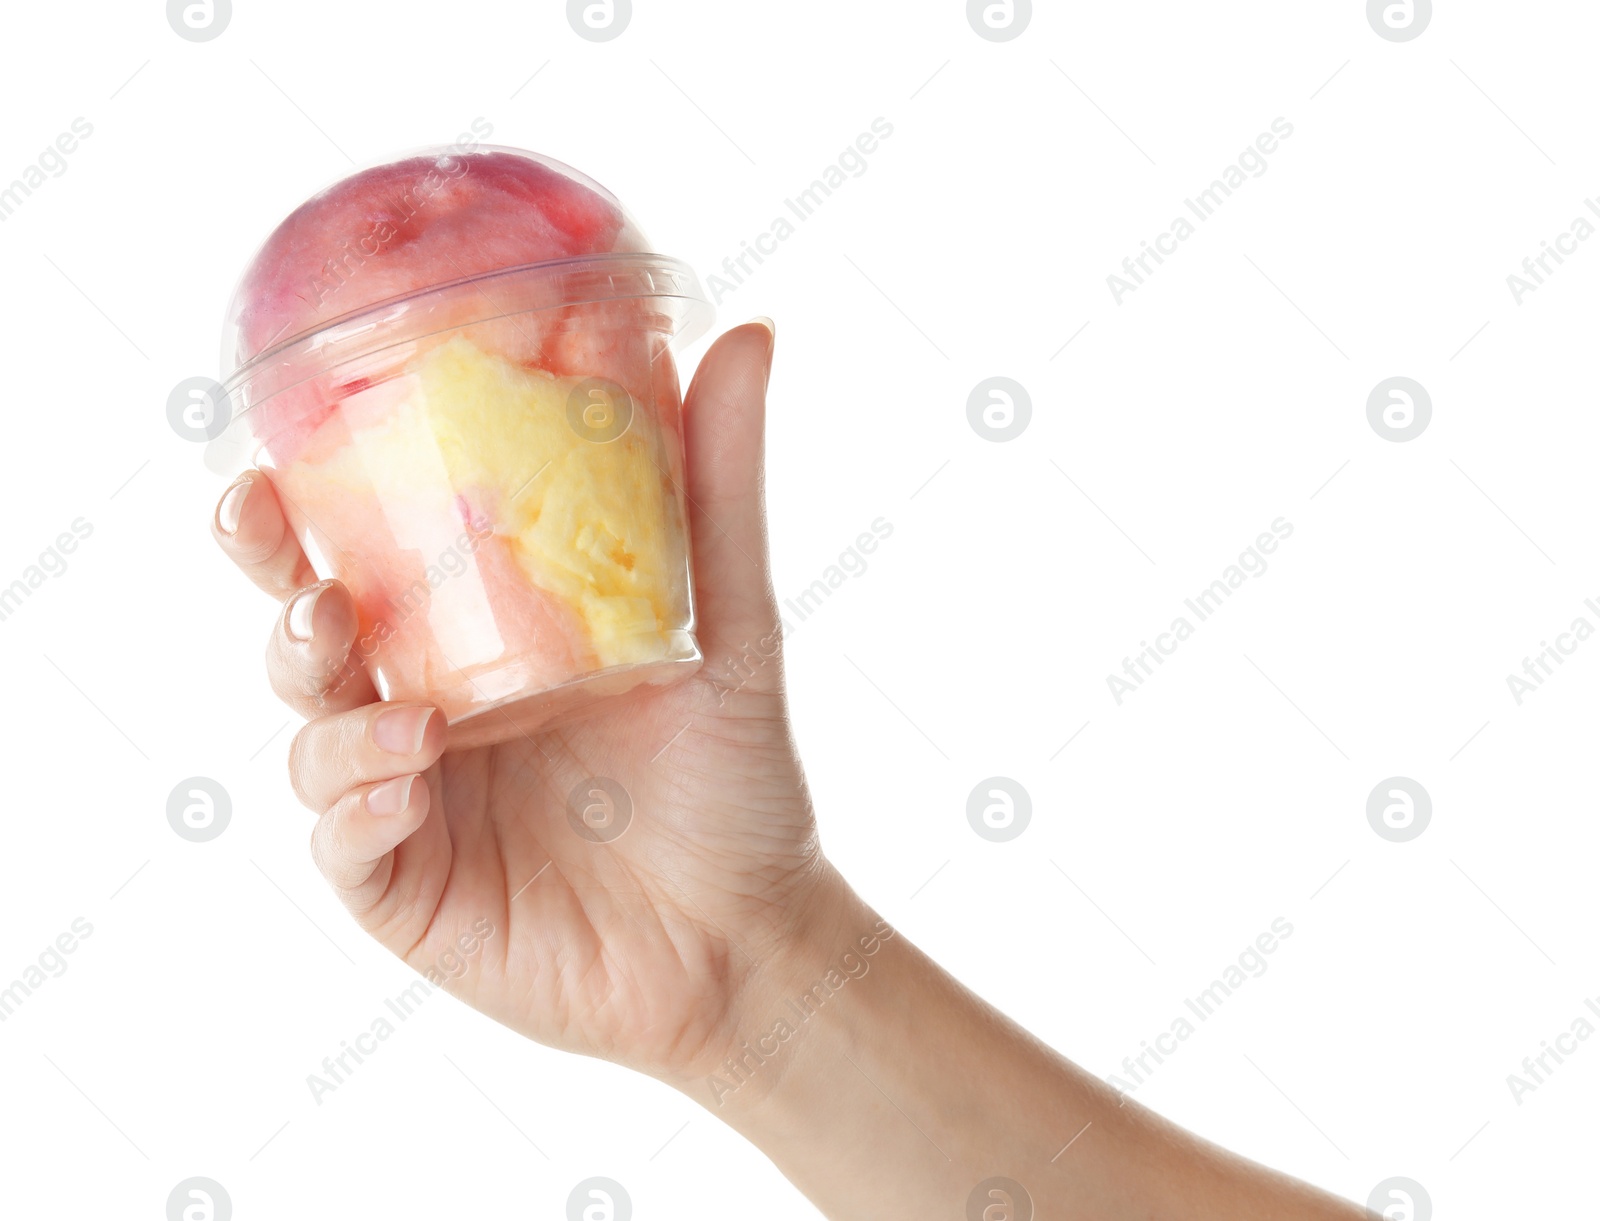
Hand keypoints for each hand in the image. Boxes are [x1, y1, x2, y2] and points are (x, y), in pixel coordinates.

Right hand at [213, 319, 836, 1081]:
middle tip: (262, 517)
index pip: (375, 553)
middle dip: (271, 572)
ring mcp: (409, 798)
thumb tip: (752, 329)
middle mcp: (428, 706)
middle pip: (310, 629)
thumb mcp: (732, 626)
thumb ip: (722, 488)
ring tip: (354, 654)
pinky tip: (402, 773)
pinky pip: (344, 837)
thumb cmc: (734, 780)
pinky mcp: (405, 884)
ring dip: (317, 685)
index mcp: (482, 639)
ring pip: (312, 727)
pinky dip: (354, 797)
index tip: (284, 434)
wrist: (750, 937)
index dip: (313, 496)